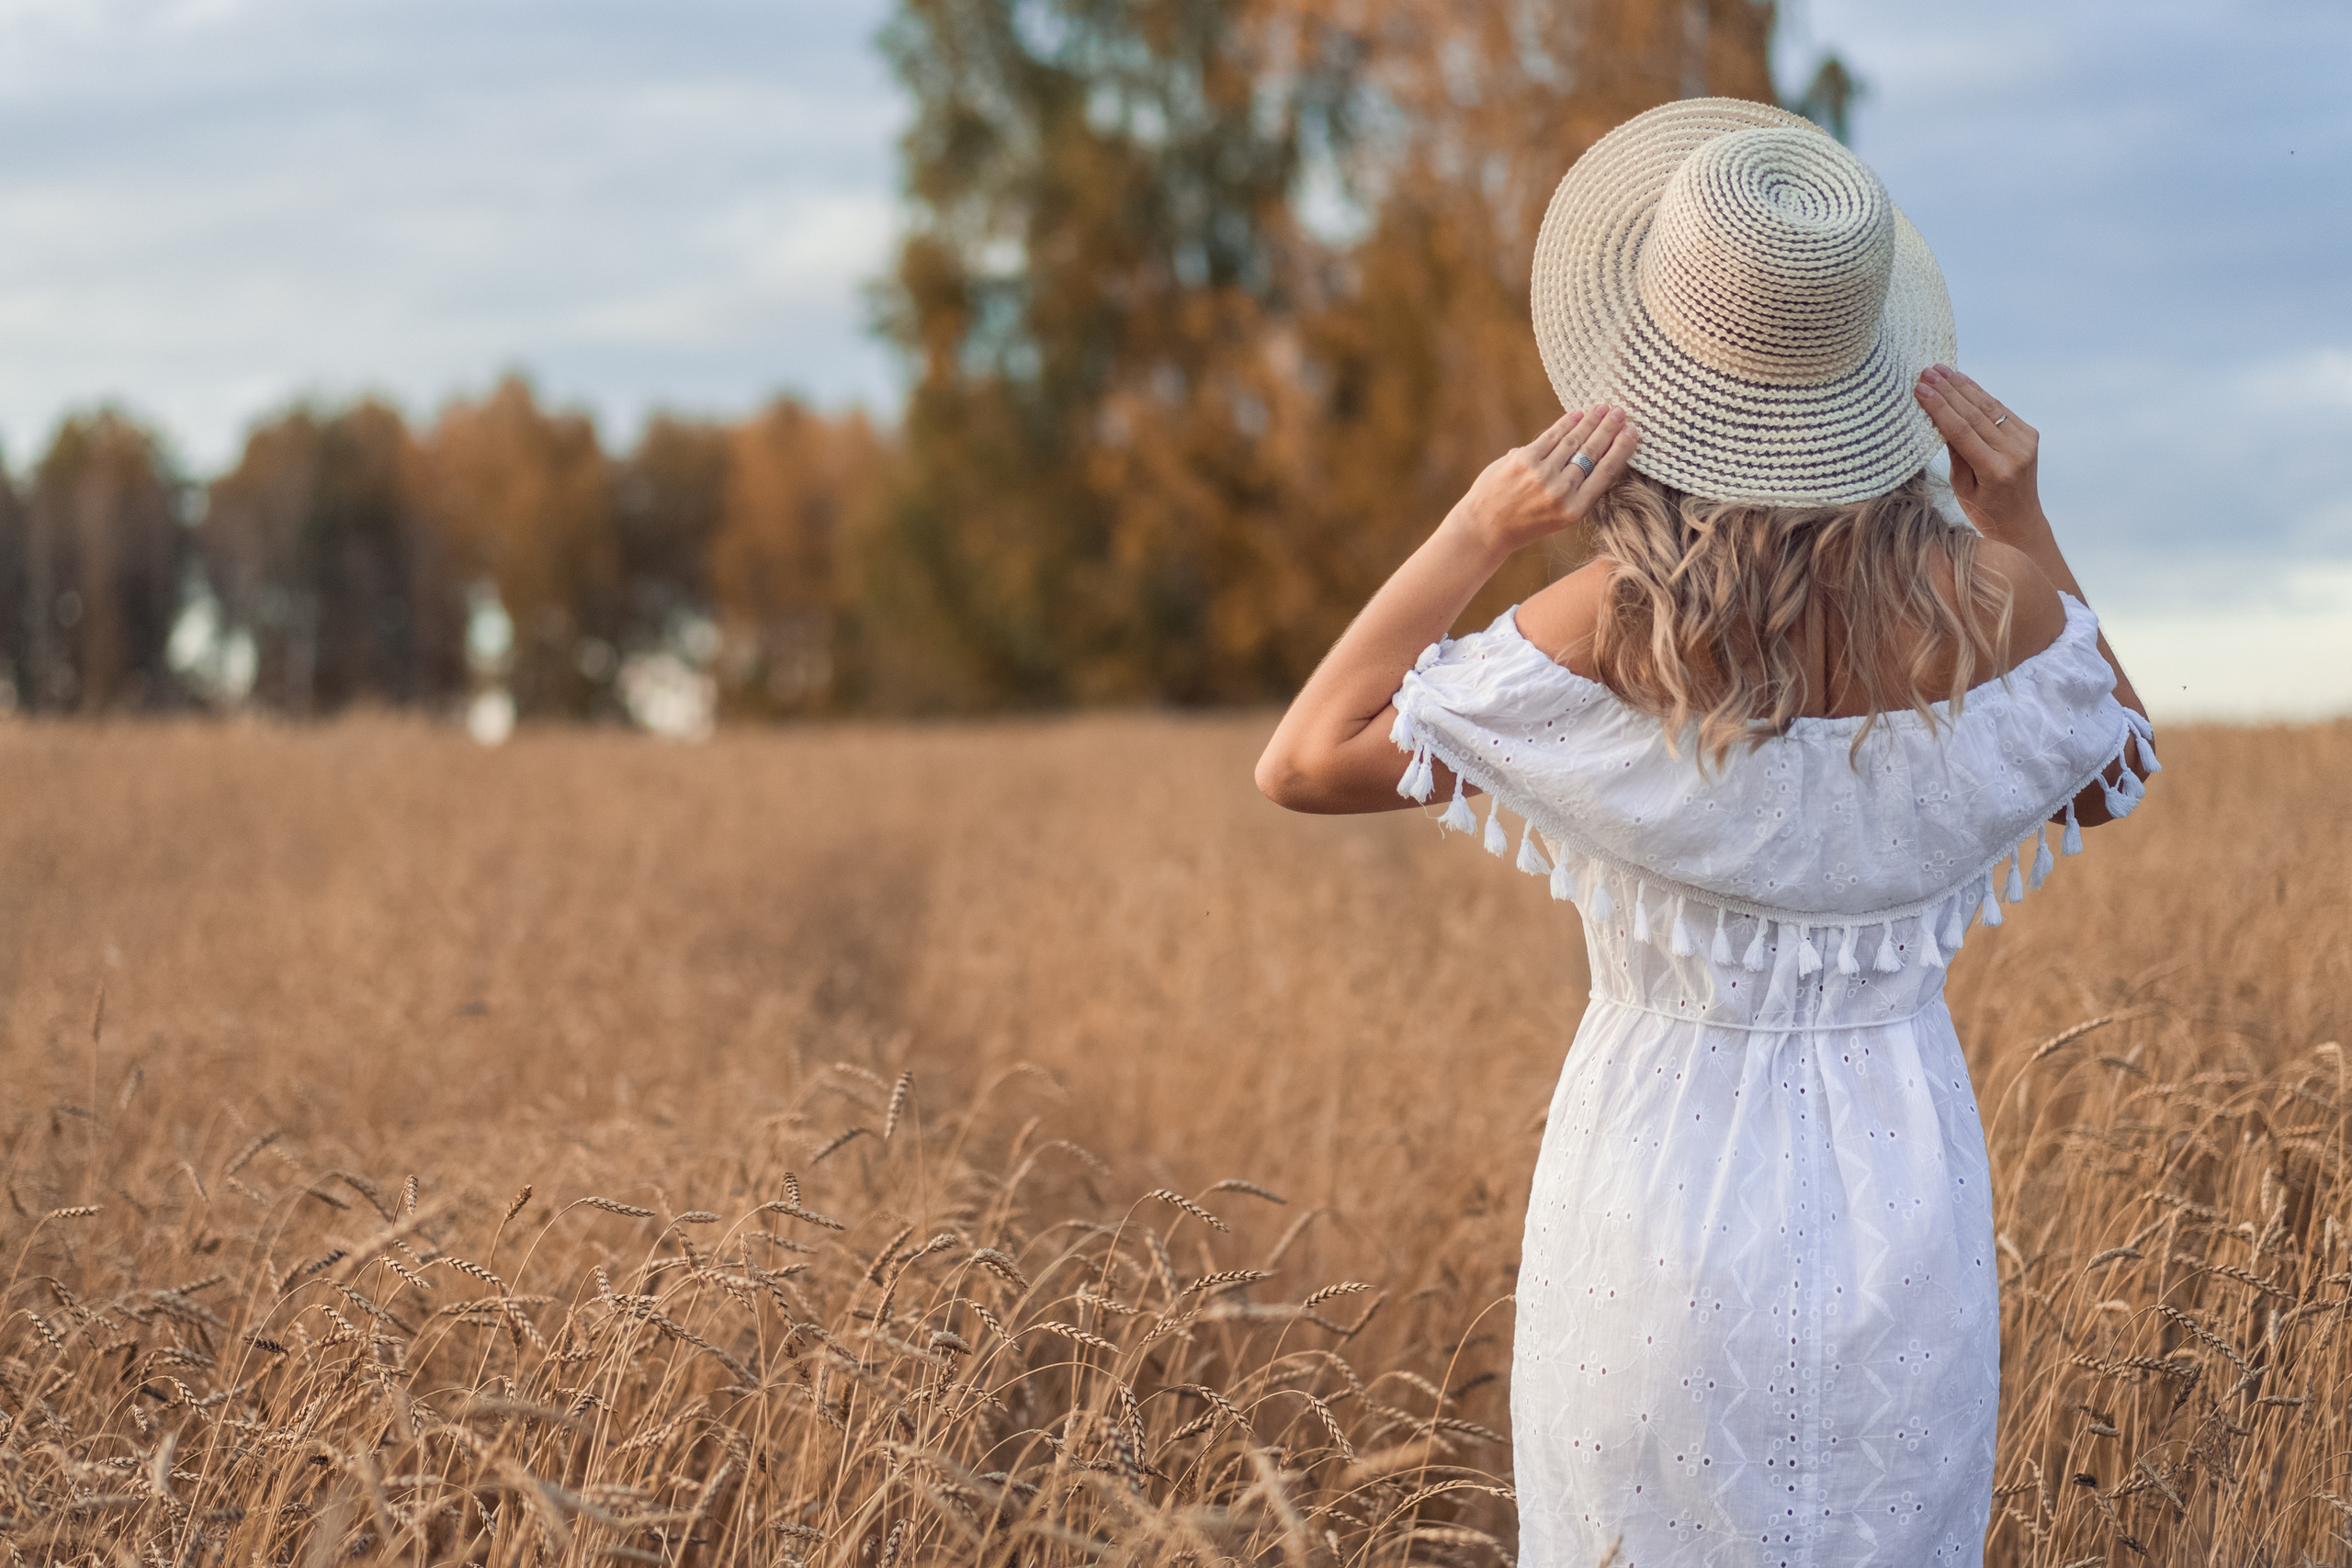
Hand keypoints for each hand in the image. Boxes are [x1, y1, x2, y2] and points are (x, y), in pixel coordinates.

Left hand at [1447, 405, 1639, 557]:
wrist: (1485, 528)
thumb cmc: (1524, 523)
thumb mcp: (1559, 516)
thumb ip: (1575, 488)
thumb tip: (1588, 451)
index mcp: (1575, 509)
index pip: (1606, 472)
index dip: (1622, 449)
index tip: (1634, 433)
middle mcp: (1561, 491)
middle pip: (1592, 453)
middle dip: (1609, 429)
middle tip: (1622, 413)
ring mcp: (1542, 474)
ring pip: (1573, 441)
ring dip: (1591, 422)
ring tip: (1604, 409)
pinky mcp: (1523, 460)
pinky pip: (1551, 437)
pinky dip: (1565, 424)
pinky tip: (1577, 414)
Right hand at [1914, 365, 2048, 545]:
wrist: (2021, 521)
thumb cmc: (1985, 511)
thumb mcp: (1962, 487)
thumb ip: (1955, 452)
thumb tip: (1939, 418)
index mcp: (1996, 470)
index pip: (1962, 431)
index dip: (1939, 408)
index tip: (1920, 389)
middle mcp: (2015, 452)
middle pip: (1976, 414)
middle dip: (1949, 391)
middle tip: (1927, 373)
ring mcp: (2026, 441)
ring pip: (1989, 407)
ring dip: (1963, 387)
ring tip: (1940, 370)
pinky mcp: (2029, 434)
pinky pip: (1999, 410)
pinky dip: (1979, 394)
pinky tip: (1962, 382)